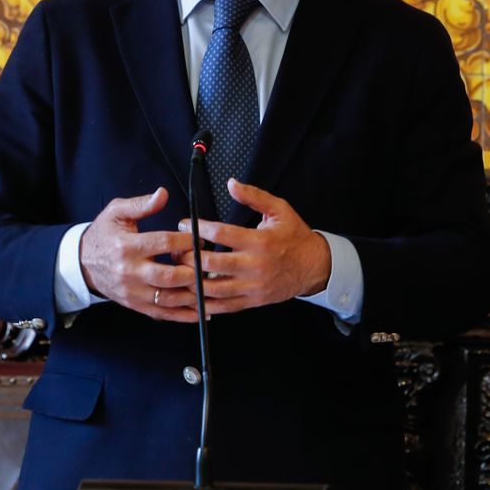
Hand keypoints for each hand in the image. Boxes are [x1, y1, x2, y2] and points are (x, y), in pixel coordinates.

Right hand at [79, 189, 202, 321]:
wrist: (81, 262)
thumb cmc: (103, 234)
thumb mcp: (116, 212)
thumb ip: (141, 204)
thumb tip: (162, 194)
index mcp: (127, 246)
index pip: (163, 243)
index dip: (186, 240)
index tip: (202, 237)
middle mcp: (130, 272)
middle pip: (169, 276)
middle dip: (194, 271)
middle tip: (212, 265)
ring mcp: (132, 292)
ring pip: (168, 298)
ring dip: (193, 296)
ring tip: (213, 288)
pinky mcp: (134, 305)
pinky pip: (162, 313)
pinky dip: (183, 315)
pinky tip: (201, 312)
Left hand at [176, 180, 331, 314]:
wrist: (314, 267)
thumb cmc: (295, 236)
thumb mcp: (280, 210)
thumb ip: (254, 196)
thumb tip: (231, 184)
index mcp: (259, 241)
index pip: (221, 234)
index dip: (197, 227)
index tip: (183, 223)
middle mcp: (253, 266)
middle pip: (211, 263)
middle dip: (187, 256)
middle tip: (175, 249)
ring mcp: (252, 287)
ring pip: (213, 288)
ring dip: (190, 281)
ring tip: (177, 272)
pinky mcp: (252, 301)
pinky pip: (223, 306)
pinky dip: (205, 303)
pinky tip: (192, 295)